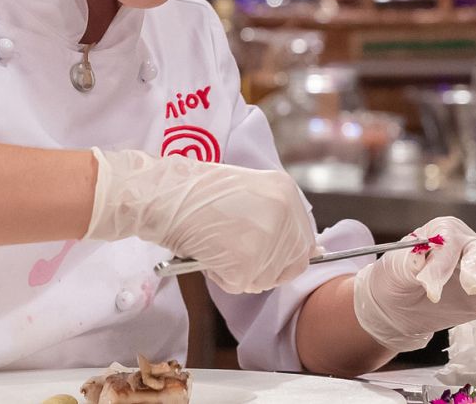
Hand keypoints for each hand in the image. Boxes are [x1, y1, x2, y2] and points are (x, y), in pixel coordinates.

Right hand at [84, 148, 316, 293]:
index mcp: (286, 192)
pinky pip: (240, 284)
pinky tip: (209, 254)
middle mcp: (284, 215)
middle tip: (237, 255)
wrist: (167, 194)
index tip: (269, 256)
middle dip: (265, 267)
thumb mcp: (249, 191)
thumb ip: (275, 216)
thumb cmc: (198, 192)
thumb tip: (309, 249)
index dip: (285, 254)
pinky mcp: (245, 264)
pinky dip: (222, 277)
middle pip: (291, 264)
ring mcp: (266, 240)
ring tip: (218, 247)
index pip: (304, 240)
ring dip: (241, 272)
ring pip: (265, 278)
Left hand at [352, 216, 475, 350]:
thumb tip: (417, 261)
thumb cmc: (397, 280)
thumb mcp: (395, 270)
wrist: (402, 308)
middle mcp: (468, 243)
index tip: (429, 287)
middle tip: (474, 285)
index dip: (441, 263)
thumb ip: (407, 264)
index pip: (447, 241)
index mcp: (442, 232)